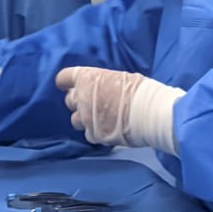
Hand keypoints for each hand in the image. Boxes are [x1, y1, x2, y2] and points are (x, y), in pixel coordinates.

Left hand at [55, 67, 184, 154]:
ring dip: (84, 118)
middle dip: (77, 101)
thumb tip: (103, 86)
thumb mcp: (119, 77)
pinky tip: (106, 130)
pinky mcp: (94, 134)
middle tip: (89, 103)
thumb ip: (103, 83)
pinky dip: (95, 132)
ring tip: (97, 119)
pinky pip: (88, 134)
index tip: (66, 85)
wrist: (149, 112)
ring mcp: (86, 117)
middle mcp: (81, 97)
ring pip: (75, 120)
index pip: (64, 77)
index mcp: (86, 78)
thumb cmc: (138, 90)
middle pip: (69, 100)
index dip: (64, 82)